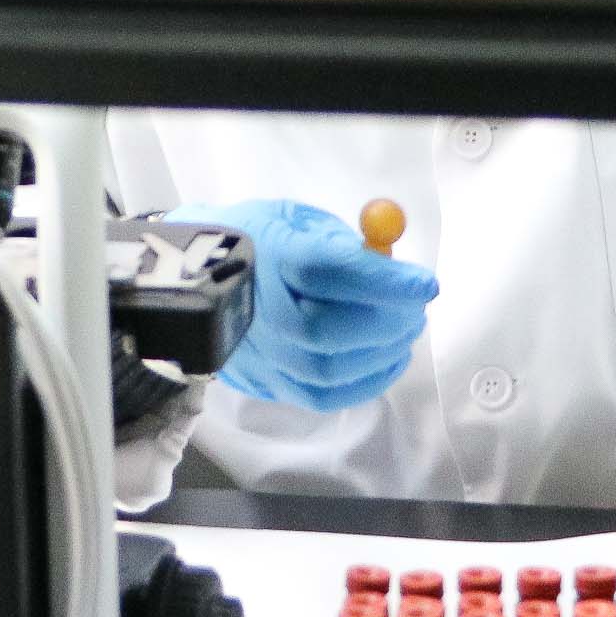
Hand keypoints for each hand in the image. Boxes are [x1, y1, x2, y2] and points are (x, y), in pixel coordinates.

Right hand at [171, 199, 437, 411]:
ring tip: (405, 331)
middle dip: (388, 321)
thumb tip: (391, 267)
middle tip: (416, 308)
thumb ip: (342, 244)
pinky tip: (386, 358)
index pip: (328, 273)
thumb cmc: (254, 239)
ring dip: (382, 353)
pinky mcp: (265, 382)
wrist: (190, 277)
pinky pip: (322, 395)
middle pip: (329, 329)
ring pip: (328, 370)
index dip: (384, 282)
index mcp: (265, 256)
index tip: (425, 283)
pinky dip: (365, 381)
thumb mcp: (295, 221)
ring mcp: (258, 353)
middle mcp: (258, 310)